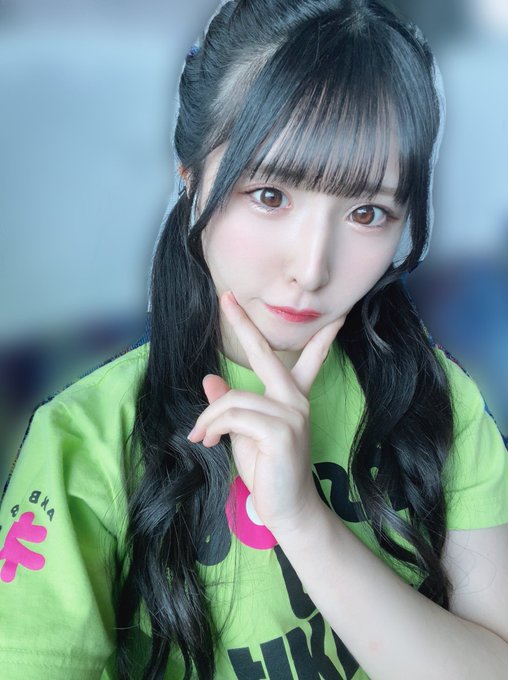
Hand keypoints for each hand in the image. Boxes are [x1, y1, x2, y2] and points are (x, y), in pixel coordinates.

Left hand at [188, 291, 343, 536]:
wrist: (287, 510)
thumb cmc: (267, 471)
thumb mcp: (243, 433)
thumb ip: (230, 406)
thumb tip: (210, 379)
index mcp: (292, 397)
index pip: (307, 358)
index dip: (317, 336)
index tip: (335, 316)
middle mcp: (295, 400)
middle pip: (264, 354)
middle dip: (244, 324)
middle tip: (226, 298)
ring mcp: (291, 413)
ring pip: (233, 399)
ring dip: (209, 419)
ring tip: (202, 437)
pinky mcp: (281, 430)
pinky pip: (234, 415)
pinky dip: (213, 427)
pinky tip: (209, 441)